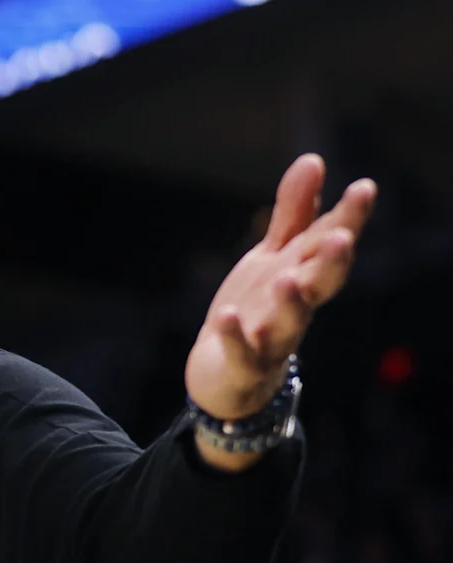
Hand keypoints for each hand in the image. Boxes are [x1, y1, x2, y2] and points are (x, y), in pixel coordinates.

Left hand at [185, 154, 377, 419]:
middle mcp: (297, 307)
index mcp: (305, 276)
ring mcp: (272, 338)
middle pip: (321, 285)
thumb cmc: (259, 307)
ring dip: (290, 303)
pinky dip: (236, 338)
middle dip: (331, 263)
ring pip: (289, 323)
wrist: (226, 374)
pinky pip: (241, 353)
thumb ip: (294, 214)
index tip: (364, 187)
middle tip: (340, 238)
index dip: (349, 218)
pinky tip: (226, 316)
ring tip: (285, 280)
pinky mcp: (244, 365)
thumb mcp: (274, 257)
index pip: (330, 244)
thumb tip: (314, 160)